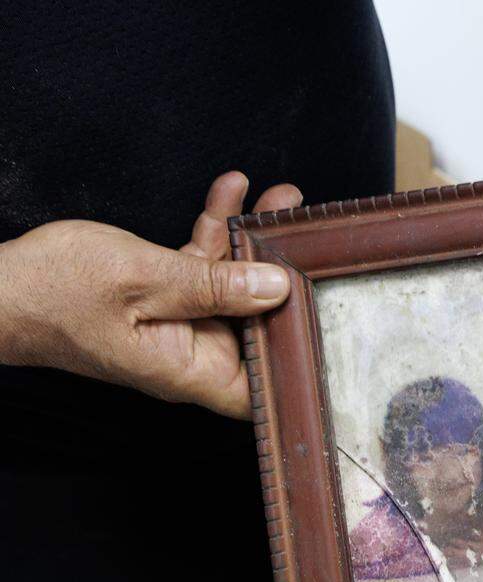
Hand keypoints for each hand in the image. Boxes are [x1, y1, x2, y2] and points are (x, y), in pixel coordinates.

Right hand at [0, 172, 301, 417]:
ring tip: (283, 200)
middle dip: (287, 278)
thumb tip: (278, 289)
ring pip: (235, 285)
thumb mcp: (144, 279)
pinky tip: (232, 190)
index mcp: (190, 370)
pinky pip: (204, 265)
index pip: (265, 390)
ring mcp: (180, 323)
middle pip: (259, 325)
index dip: (300, 364)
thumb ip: (214, 285)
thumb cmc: (54, 293)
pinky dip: (217, 231)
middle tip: (310, 234)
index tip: (330, 320)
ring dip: (255, 242)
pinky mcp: (165, 294)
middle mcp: (192, 353)